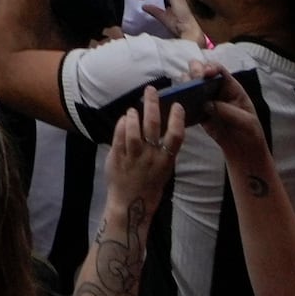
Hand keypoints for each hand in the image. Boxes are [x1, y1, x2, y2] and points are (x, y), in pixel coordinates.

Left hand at [102, 86, 184, 219]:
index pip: (175, 136)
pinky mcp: (117, 157)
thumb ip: (164, 150)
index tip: (177, 105)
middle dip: (152, 105)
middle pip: (152, 126)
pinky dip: (121, 125)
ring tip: (133, 109)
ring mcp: (133, 157)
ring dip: (133, 116)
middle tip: (150, 90)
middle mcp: (150, 157)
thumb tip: (164, 127)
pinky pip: (118, 137)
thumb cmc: (150, 185)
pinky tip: (123, 119)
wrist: (131, 204)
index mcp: (165, 161)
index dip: (177, 119)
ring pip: (133, 131)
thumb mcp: (164, 169)